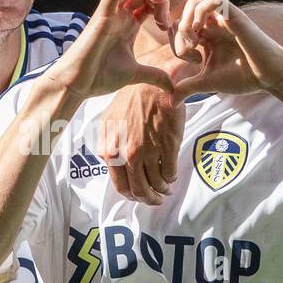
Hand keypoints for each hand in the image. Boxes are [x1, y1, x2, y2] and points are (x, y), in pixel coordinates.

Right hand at [46, 0, 173, 99]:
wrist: (77, 84)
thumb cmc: (100, 76)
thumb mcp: (135, 75)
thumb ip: (155, 76)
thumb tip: (172, 87)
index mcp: (129, 27)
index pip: (149, 6)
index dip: (163, 8)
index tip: (168, 25)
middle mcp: (120, 17)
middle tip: (165, 16)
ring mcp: (111, 15)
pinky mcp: (100, 16)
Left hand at [98, 83, 183, 204]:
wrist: (154, 82)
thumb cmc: (132, 98)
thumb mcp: (110, 121)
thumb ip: (110, 144)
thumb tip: (113, 163)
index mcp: (110, 149)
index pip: (120, 185)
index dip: (132, 195)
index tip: (139, 195)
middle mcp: (126, 154)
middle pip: (139, 190)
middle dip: (149, 199)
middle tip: (156, 199)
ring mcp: (148, 151)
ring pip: (156, 184)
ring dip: (162, 190)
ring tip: (166, 188)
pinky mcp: (167, 146)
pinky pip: (170, 172)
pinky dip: (171, 178)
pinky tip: (172, 175)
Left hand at [172, 0, 282, 97]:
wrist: (268, 75)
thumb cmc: (242, 77)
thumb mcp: (207, 83)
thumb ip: (187, 88)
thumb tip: (169, 102)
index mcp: (205, 37)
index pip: (177, 28)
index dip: (175, 42)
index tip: (190, 58)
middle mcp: (212, 25)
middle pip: (181, 15)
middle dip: (178, 34)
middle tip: (191, 52)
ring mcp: (222, 18)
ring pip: (193, 3)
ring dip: (187, 22)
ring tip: (195, 42)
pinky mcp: (234, 15)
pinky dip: (203, 11)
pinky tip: (203, 31)